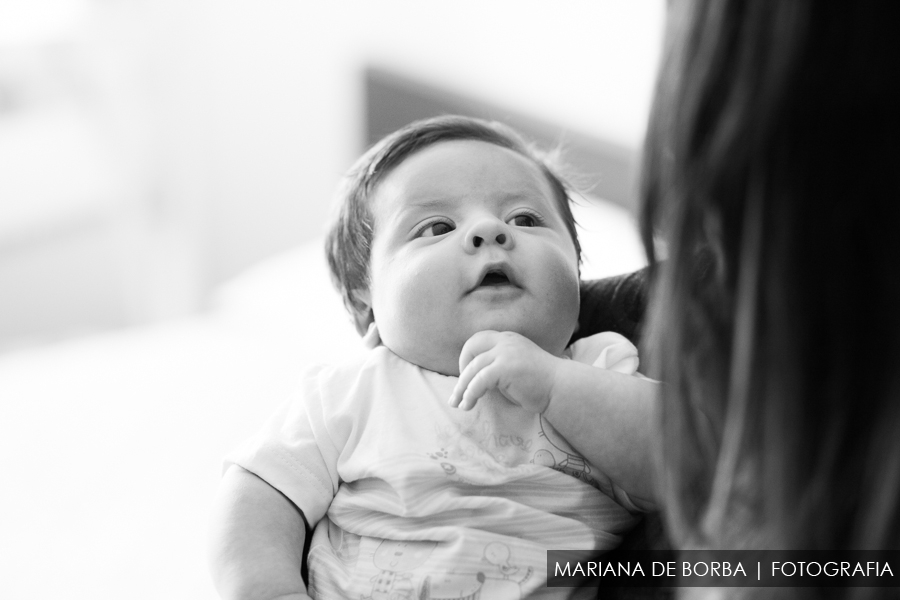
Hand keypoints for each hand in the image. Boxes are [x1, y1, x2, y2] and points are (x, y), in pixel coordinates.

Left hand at [448, 330, 562, 412]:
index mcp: (508, 338)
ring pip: (472, 367)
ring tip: (457, 404)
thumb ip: (497, 366)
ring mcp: (506, 353)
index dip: (467, 356)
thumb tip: (473, 378)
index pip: (478, 339)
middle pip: (471, 347)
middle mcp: (506, 341)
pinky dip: (470, 393)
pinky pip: (479, 380)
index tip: (466, 376)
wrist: (562, 388)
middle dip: (461, 369)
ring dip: (462, 388)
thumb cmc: (540, 384)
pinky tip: (468, 405)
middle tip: (458, 391)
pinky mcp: (505, 368)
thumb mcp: (514, 368)